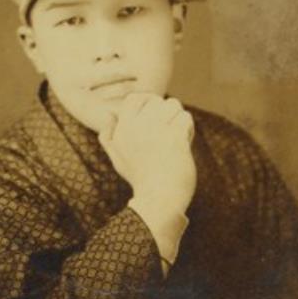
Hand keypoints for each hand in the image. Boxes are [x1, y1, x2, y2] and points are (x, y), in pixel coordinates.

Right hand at [98, 93, 196, 217]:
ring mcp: (155, 130)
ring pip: (174, 106)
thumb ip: (109, 137)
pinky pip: (185, 118)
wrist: (159, 200)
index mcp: (122, 130)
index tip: (156, 117)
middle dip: (167, 115)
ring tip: (175, 140)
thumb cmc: (141, 179)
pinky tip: (183, 146)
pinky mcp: (173, 136)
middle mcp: (135, 126)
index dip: (148, 102)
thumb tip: (109, 116)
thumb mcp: (118, 159)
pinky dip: (188, 131)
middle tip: (166, 137)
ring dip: (178, 121)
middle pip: (158, 101)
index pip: (134, 98)